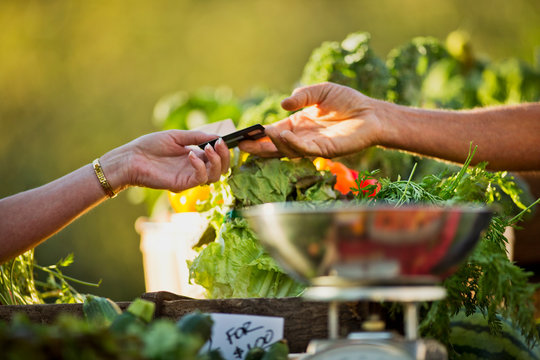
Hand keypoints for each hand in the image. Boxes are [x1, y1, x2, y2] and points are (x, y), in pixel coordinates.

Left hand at [102, 130, 229, 192]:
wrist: (131, 158)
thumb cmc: (149, 146)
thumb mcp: (176, 136)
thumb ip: (196, 137)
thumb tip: (216, 137)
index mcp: (195, 157)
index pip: (218, 157)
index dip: (224, 150)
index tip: (223, 140)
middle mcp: (195, 168)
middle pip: (221, 169)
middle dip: (225, 156)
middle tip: (219, 144)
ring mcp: (189, 178)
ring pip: (215, 176)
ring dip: (216, 161)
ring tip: (207, 148)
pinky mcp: (182, 185)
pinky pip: (200, 178)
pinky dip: (200, 166)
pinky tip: (191, 155)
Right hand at [239, 82, 381, 157]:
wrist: (372, 112)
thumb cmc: (347, 101)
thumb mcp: (320, 92)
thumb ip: (302, 96)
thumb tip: (283, 104)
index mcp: (298, 126)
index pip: (273, 134)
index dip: (258, 136)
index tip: (242, 136)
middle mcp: (303, 138)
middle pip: (276, 147)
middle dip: (259, 148)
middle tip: (242, 146)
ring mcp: (314, 147)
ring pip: (288, 150)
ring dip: (274, 144)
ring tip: (264, 135)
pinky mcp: (326, 151)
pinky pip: (306, 149)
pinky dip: (293, 144)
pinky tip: (284, 136)